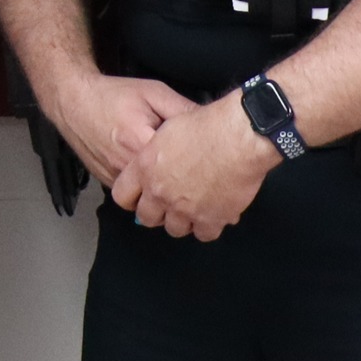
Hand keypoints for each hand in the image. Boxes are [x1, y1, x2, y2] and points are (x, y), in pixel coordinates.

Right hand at [46, 72, 198, 186]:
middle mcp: (125, 165)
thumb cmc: (111, 95)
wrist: (73, 100)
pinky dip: (145, 188)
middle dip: (184, 184)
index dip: (198, 163)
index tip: (209, 160)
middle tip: (200, 177)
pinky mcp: (106, 181)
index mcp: (140, 141)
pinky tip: (152, 175)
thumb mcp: (153, 93)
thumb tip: (210, 123)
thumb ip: (181, 108)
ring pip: (148, 195)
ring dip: (164, 190)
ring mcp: (114, 176)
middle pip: (165, 187)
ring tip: (177, 179)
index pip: (179, 164)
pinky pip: (133, 194)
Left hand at [109, 93, 281, 240]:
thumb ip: (155, 151)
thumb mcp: (168, 128)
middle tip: (167, 205)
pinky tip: (213, 213)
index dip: (131, 198)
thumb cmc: (207, 125)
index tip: (139, 197)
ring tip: (193, 207)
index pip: (122, 195)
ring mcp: (184, 209)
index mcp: (145, 168)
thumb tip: (156, 160)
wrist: (238, 137)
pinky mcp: (210, 219)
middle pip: (147, 217)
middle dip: (155, 213)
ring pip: (174, 229)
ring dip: (182, 220)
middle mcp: (160, 192)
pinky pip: (203, 234)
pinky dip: (208, 226)